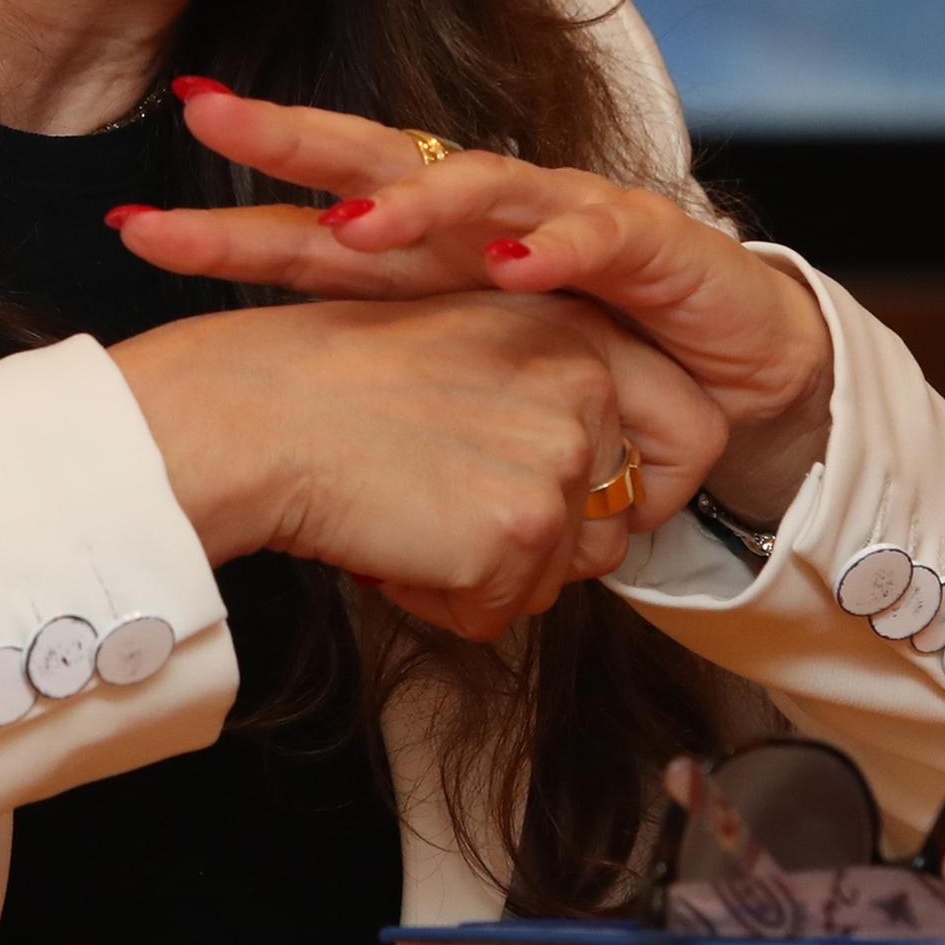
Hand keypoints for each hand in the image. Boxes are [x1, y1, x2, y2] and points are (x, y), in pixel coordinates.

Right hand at [112, 290, 725, 640]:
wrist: (252, 409)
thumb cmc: (326, 378)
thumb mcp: (465, 343)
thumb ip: (545, 391)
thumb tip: (582, 473)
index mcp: (580, 330)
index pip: (692, 430)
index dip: (646, 484)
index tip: (586, 503)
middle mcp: (588, 389)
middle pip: (617, 521)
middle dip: (542, 540)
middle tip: (450, 504)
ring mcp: (558, 462)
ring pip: (561, 575)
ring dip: (488, 573)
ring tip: (409, 514)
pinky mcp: (519, 533)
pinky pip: (500, 613)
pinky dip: (442, 601)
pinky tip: (391, 544)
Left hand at [117, 83, 838, 523]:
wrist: (722, 352)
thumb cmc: (575, 362)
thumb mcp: (459, 388)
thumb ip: (378, 409)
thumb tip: (267, 469)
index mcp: (427, 253)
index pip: (314, 233)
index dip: (230, 232)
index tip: (133, 231)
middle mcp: (481, 217)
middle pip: (370, 166)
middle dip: (291, 140)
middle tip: (210, 115)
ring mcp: (558, 213)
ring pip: (474, 185)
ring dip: (414, 201)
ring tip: (355, 222)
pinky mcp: (643, 236)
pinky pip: (592, 231)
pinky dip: (552, 245)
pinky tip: (515, 261)